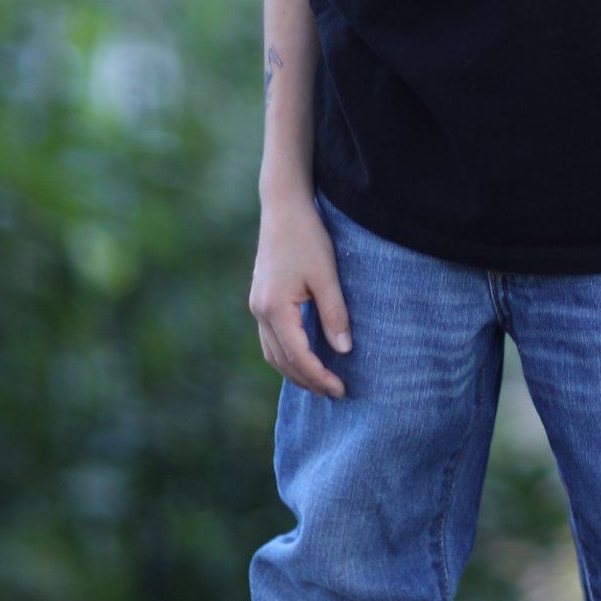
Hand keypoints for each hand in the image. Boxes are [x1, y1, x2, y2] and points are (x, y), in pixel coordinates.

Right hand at [250, 191, 353, 396]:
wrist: (283, 208)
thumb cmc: (308, 238)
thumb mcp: (327, 275)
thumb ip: (334, 314)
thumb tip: (344, 351)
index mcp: (275, 308)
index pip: (298, 356)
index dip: (319, 376)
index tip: (340, 389)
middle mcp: (260, 311)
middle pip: (282, 360)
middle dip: (308, 380)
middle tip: (335, 392)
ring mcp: (257, 306)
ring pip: (273, 353)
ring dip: (295, 371)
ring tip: (320, 383)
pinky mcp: (261, 300)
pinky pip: (270, 339)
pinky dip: (286, 355)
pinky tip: (304, 358)